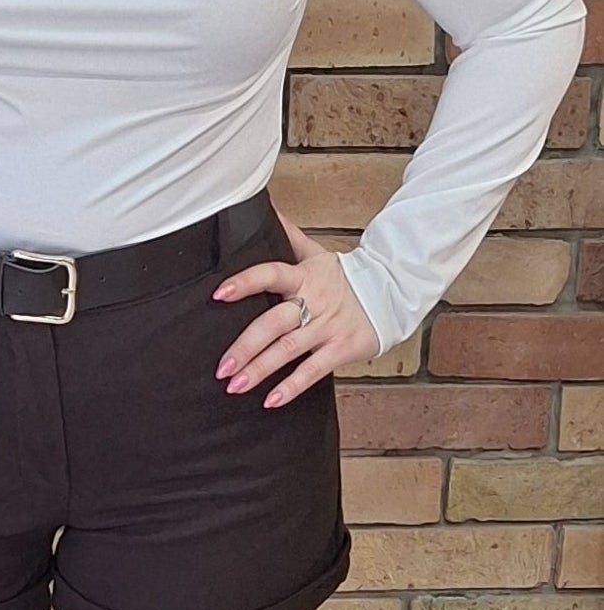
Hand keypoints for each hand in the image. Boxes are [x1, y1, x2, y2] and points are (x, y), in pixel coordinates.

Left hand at [212, 213, 378, 406]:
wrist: (392, 291)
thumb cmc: (345, 277)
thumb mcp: (316, 253)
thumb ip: (288, 236)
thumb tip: (265, 208)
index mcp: (304, 277)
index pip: (270, 274)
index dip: (245, 283)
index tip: (219, 294)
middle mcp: (313, 302)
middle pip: (274, 323)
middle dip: (246, 345)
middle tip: (222, 366)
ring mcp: (327, 327)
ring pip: (289, 350)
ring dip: (260, 369)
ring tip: (235, 385)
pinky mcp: (342, 348)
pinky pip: (313, 370)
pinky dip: (291, 387)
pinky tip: (270, 401)